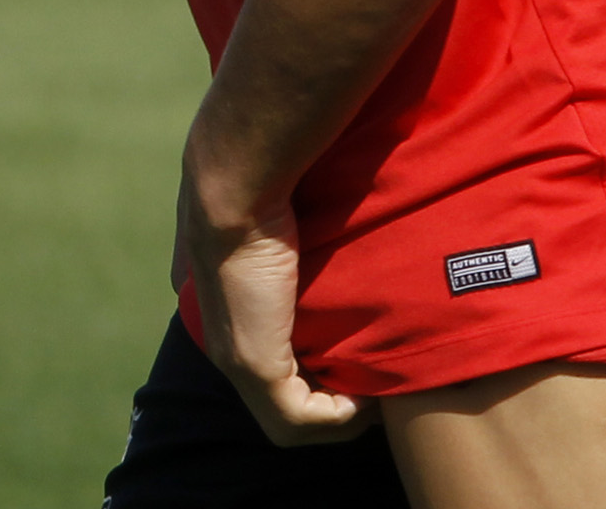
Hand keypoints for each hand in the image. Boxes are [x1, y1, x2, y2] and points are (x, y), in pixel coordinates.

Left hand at [175, 161, 370, 446]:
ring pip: (292, 417)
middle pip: (283, 395)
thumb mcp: (286, 221)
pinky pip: (303, 419)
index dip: (316, 363)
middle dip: (330, 396)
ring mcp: (238, 359)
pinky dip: (340, 419)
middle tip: (374, 380)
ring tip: (379, 393)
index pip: (273, 356)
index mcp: (229, 312)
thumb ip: (297, 236)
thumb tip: (337, 225)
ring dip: (340, 415)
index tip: (357, 348)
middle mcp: (227, 343)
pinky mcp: (256, 366)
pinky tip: (369, 399)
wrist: (236, 186)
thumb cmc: (268, 186)